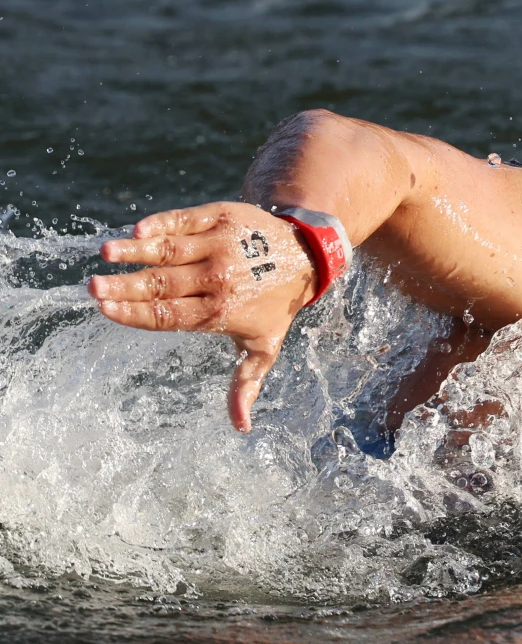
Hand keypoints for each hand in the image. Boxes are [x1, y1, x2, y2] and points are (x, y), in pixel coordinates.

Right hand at [88, 201, 318, 432]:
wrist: (305, 253)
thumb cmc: (276, 304)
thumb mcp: (265, 345)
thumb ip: (246, 383)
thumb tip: (241, 427)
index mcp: (222, 311)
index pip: (169, 316)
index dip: (136, 315)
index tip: (105, 311)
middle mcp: (220, 277)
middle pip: (164, 284)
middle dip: (126, 287)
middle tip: (93, 287)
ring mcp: (221, 244)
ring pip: (171, 250)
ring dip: (136, 251)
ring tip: (107, 253)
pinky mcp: (223, 216)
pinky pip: (187, 220)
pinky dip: (164, 223)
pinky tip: (139, 230)